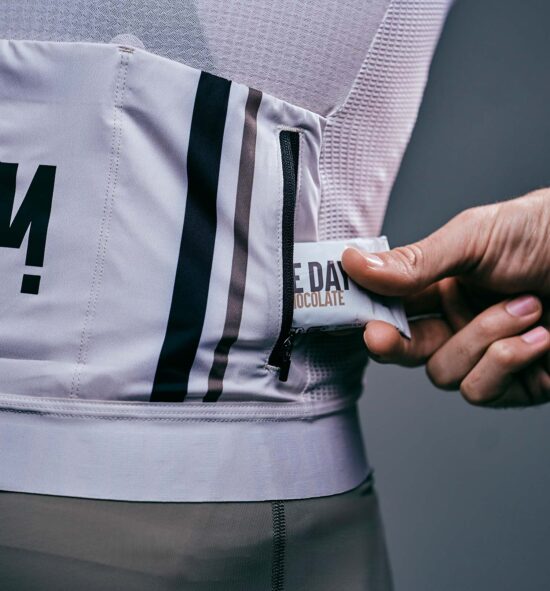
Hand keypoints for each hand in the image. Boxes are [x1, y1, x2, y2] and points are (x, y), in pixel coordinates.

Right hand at [341, 191, 549, 406]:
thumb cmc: (546, 232)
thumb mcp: (476, 238)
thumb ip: (415, 261)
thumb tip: (355, 264)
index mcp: (440, 285)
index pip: (389, 308)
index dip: (366, 315)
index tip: (351, 316)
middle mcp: (458, 322)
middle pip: (405, 350)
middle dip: (392, 344)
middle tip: (380, 336)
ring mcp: (486, 354)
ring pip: (443, 373)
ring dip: (482, 340)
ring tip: (525, 306)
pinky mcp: (516, 383)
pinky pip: (481, 389)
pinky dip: (508, 361)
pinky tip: (538, 334)